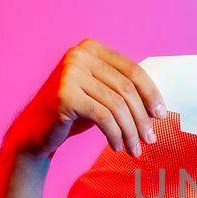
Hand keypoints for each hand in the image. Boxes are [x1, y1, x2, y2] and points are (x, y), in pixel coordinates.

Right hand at [7, 39, 167, 159]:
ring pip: (117, 105)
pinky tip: (117, 146)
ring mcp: (70, 73)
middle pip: (126, 89)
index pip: (132, 70)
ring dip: (130, 131)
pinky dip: (115, 134)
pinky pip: (103, 117)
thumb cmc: (73, 113)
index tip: (162, 115)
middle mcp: (79, 55)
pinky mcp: (64, 95)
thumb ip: (123, 89)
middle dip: (142, 118)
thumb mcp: (101, 94)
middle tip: (150, 139)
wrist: (34, 130)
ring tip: (135, 149)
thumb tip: (159, 106)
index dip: (151, 94)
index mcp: (92, 48)